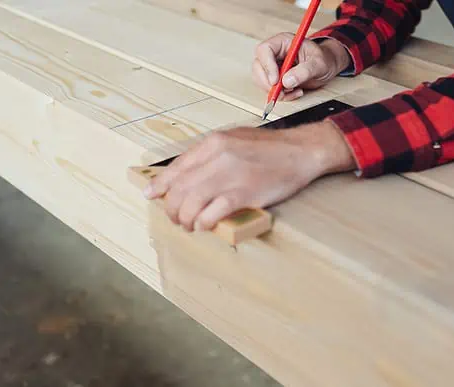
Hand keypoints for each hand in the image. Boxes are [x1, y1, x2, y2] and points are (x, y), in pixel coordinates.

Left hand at [143, 121, 355, 231]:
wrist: (302, 151)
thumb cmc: (272, 148)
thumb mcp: (236, 139)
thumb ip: (212, 153)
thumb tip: (190, 172)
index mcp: (213, 142)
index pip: (176, 168)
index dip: (160, 185)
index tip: (151, 195)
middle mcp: (217, 157)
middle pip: (178, 189)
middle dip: (172, 209)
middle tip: (176, 218)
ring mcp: (230, 176)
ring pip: (190, 203)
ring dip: (185, 220)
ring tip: (190, 226)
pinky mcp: (243, 194)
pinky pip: (212, 214)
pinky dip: (203, 223)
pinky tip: (205, 226)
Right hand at [252, 33, 350, 100]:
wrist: (327, 66)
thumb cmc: (324, 59)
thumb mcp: (318, 64)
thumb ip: (304, 71)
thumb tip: (287, 81)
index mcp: (283, 42)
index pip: (265, 50)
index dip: (267, 66)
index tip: (276, 80)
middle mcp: (275, 52)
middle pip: (258, 66)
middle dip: (268, 82)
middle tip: (282, 92)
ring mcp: (273, 65)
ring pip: (260, 79)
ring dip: (275, 91)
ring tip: (294, 91)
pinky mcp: (275, 77)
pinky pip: (268, 88)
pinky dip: (280, 95)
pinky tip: (293, 92)